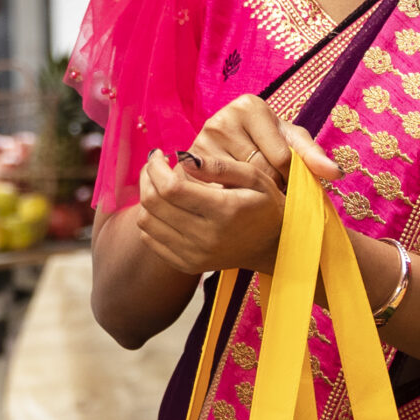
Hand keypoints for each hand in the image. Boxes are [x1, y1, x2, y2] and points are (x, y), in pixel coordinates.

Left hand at [135, 100, 341, 276]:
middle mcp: (206, 237)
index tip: (159, 154)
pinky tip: (164, 206)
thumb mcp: (253, 176)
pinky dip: (151, 218)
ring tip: (158, 182)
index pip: (171, 188)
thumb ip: (218, 166)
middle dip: (147, 177)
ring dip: (146, 197)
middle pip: (153, 204)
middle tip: (155, 164)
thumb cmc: (265, 203)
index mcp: (223, 211)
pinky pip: (150, 239)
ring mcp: (194, 255)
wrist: (274, 246)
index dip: (156, 167)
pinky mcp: (187, 265)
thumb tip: (182, 159)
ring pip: (146, 222)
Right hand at [181, 96, 342, 190]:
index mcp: (250, 106)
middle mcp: (221, 120)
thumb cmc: (266, 144)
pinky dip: (230, 203)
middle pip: (258, 173)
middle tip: (271, 190)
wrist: (224, 155)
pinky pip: (218, 195)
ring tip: (253, 193)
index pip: (281, 158)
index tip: (287, 181)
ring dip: (251, 197)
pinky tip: (235, 199)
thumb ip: (313, 155)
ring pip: (238, 187)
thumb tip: (335, 173)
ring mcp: (200, 143)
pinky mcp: (187, 168)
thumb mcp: (291, 143)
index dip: (289, 177)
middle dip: (271, 188)